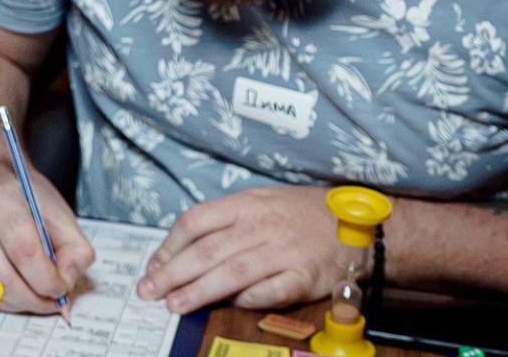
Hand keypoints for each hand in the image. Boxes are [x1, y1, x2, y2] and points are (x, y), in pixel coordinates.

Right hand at [0, 168, 95, 313]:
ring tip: (37, 295)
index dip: (47, 279)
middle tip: (54, 300)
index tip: (62, 287)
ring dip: (20, 304)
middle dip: (36, 300)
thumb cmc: (26, 200)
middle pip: (5, 279)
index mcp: (2, 201)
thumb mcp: (61, 214)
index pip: (24, 251)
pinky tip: (17, 291)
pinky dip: (2, 301)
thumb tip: (67, 282)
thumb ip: (75, 250)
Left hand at [136, 184, 341, 313]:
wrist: (358, 223)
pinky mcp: (305, 275)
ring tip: (175, 305)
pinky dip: (249, 299)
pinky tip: (230, 305)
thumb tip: (183, 250)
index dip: (170, 245)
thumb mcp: (262, 202)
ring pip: (233, 271)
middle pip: (208, 250)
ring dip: (200, 290)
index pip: (196, 221)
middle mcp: (261, 225)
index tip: (153, 265)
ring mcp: (284, 250)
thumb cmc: (302, 214)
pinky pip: (271, 291)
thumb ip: (227, 223)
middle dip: (173, 272)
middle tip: (149, 290)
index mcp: (246, 203)